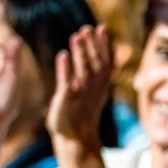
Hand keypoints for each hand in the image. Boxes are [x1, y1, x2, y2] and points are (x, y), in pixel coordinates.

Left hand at [46, 24, 114, 149]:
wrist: (75, 139)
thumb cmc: (80, 115)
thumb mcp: (90, 93)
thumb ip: (92, 75)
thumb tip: (96, 58)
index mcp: (99, 86)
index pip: (105, 61)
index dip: (105, 45)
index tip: (102, 27)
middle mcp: (93, 88)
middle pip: (96, 63)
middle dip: (93, 45)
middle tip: (88, 28)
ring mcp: (81, 95)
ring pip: (83, 71)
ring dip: (80, 53)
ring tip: (76, 35)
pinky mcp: (66, 101)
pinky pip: (67, 83)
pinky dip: (65, 69)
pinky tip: (62, 55)